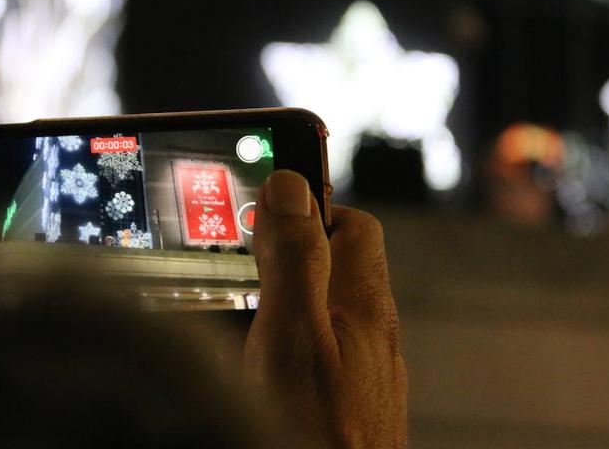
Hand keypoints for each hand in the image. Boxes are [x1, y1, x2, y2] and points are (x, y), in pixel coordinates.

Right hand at [244, 170, 406, 447]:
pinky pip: (321, 350)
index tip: (261, 205)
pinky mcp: (350, 402)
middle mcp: (372, 332)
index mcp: (363, 303)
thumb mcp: (294, 333)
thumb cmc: (316, 432)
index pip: (352, 224)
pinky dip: (289, 339)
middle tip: (235, 254)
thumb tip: (289, 185)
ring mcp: (364, 370)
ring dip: (284, 295)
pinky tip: (258, 360)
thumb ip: (295, 258)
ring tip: (237, 302)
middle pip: (337, 264)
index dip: (308, 205)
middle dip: (288, 248)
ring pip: (326, 309)